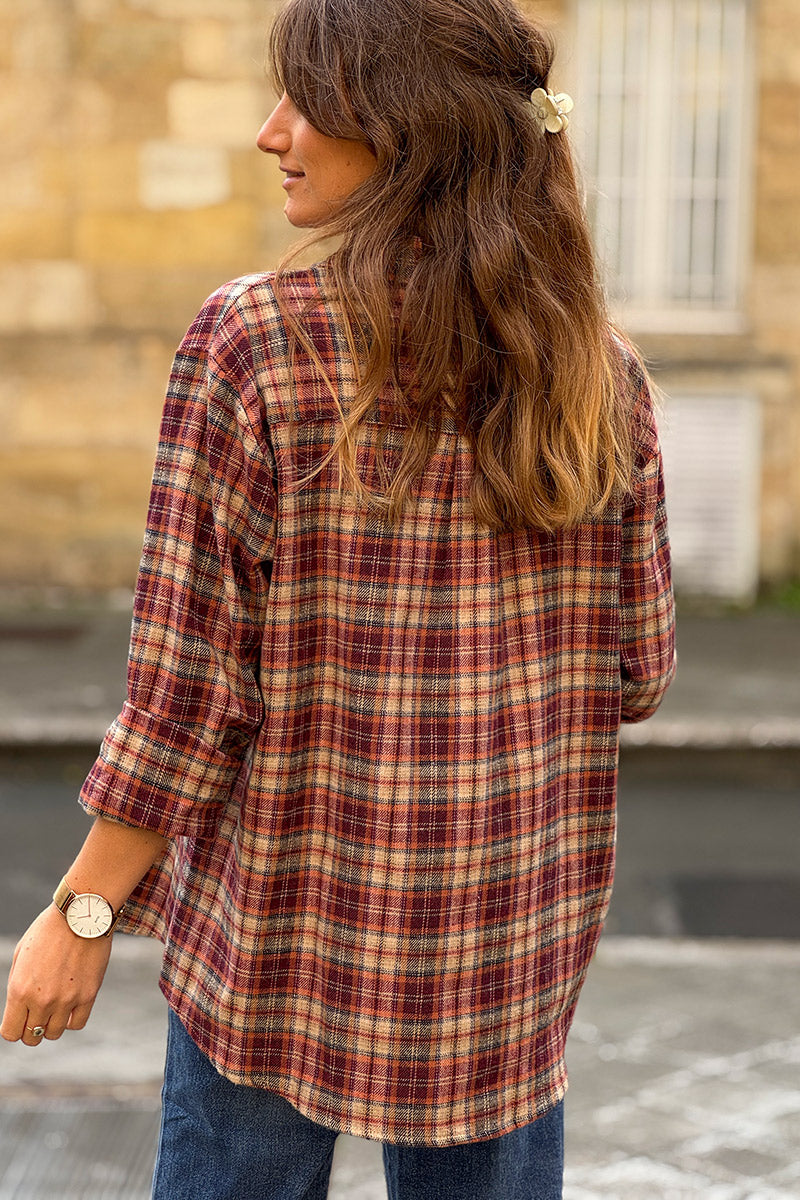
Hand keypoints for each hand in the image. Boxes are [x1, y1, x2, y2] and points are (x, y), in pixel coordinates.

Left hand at [1, 905, 112, 1046]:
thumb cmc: (48, 930)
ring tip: (54, 1007)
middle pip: (32, 1036)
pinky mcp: (88, 995)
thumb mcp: (21, 955)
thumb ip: (17, 985)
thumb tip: (19, 1009)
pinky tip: (70, 1006)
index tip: (20, 1019)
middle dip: (31, 1029)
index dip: (14, 1029)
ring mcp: (67, 999)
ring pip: (54, 1033)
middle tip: (36, 1015)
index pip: (11, 1033)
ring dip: (51, 1024)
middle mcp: (42, 1000)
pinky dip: (71, 1019)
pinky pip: (77, 1024)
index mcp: (20, 990)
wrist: (81, 914)